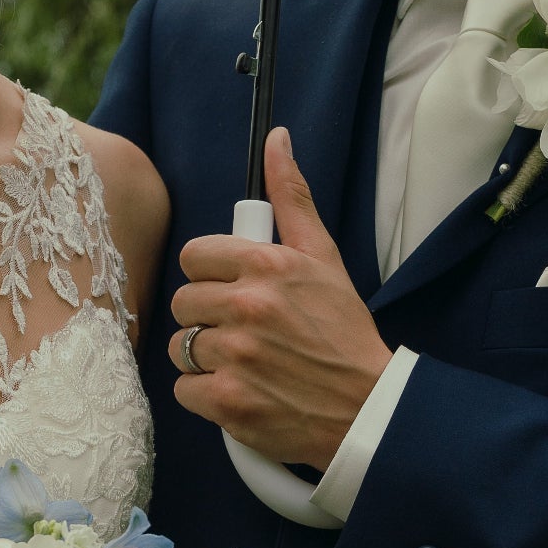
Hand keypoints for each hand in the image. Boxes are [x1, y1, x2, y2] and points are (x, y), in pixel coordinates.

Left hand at [168, 126, 390, 471]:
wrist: (366, 408)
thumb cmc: (343, 332)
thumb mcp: (323, 257)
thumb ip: (291, 198)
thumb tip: (276, 140)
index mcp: (266, 265)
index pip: (194, 257)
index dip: (211, 275)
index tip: (233, 290)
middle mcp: (247, 307)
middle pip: (183, 302)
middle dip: (207, 317)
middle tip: (244, 331)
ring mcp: (235, 357)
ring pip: (181, 347)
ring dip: (205, 358)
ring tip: (245, 363)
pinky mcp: (227, 403)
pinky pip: (184, 389)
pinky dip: (207, 396)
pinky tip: (241, 390)